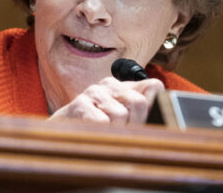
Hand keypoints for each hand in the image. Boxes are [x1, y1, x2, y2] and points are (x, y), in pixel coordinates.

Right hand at [48, 77, 163, 125]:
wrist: (62, 139)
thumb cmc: (97, 132)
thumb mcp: (124, 123)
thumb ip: (144, 111)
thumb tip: (161, 98)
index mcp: (124, 87)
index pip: (153, 87)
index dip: (151, 110)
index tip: (140, 125)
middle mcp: (109, 84)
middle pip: (139, 102)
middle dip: (133, 125)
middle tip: (119, 135)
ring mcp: (93, 92)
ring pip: (119, 115)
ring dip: (113, 133)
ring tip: (102, 135)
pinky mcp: (79, 104)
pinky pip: (101, 122)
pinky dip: (99, 134)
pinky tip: (91, 134)